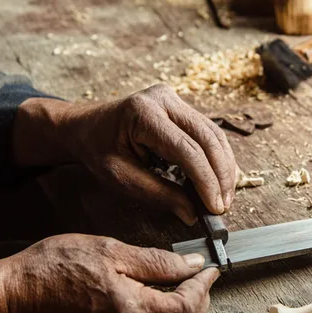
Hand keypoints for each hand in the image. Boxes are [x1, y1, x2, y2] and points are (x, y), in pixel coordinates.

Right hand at [6, 234, 218, 312]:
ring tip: (177, 290)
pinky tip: (152, 305)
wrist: (11, 300)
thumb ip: (156, 261)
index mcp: (128, 310)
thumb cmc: (53, 268)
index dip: (204, 288)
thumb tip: (191, 264)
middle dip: (197, 304)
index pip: (186, 308)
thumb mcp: (109, 250)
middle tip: (197, 279)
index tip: (209, 270)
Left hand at [14, 85, 236, 224]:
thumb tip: (192, 213)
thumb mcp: (121, 177)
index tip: (214, 208)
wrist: (86, 127)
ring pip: (214, 135)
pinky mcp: (181, 107)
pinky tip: (220, 180)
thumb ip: (158, 194)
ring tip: (224, 197)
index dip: (206, 181)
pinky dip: (218, 159)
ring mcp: (175, 100)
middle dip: (221, 176)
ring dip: (224, 168)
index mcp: (144, 113)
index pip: (187, 150)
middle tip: (223, 206)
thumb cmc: (98, 150)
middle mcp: (164, 99)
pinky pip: (209, 133)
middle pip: (208, 138)